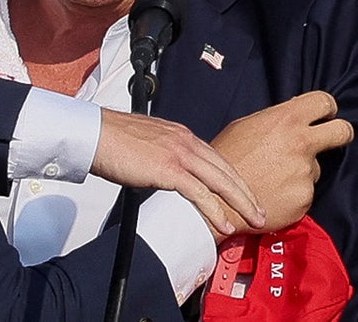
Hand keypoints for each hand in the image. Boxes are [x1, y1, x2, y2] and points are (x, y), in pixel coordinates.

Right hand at [91, 109, 265, 234]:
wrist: (95, 134)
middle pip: (226, 169)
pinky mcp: (169, 169)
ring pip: (221, 181)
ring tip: (255, 220)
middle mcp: (186, 141)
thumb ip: (163, 156)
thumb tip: (166, 173)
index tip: (246, 194)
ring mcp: (179, 154)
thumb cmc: (112, 140)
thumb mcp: (147, 144)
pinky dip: (216, 210)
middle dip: (247, 192)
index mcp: (182, 135)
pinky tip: (225, 223)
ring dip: (241, 203)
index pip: (217, 159)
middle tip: (262, 211)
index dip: (234, 178)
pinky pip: (200, 193)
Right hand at [210, 90, 353, 235]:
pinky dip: (293, 193)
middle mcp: (301, 144)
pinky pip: (305, 192)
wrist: (217, 198)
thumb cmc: (226, 159)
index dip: (327, 108)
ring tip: (273, 177)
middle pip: (343, 131)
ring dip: (300, 172)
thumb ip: (276, 119)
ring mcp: (305, 172)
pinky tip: (273, 192)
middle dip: (341, 133)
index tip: (325, 115)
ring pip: (315, 167)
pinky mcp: (305, 198)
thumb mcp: (245, 126)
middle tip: (330, 140)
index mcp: (286, 120)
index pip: (324, 102)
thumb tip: (293, 116)